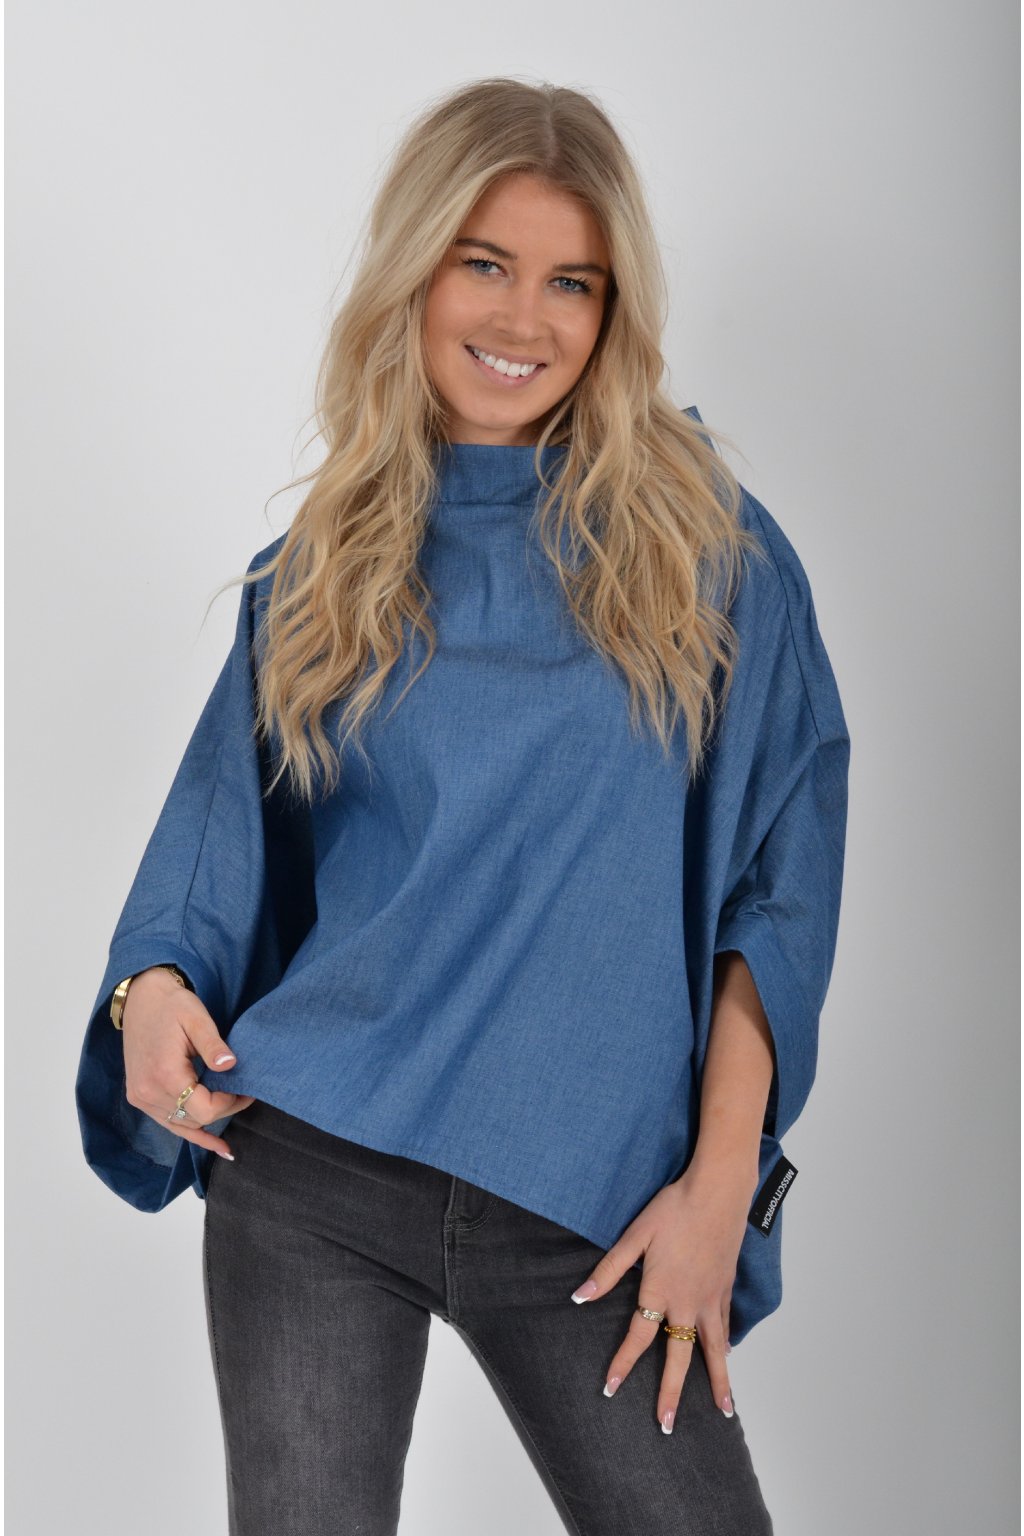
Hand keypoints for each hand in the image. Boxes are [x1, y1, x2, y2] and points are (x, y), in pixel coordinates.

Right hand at [121, 966, 255, 1159]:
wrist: (140, 998)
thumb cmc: (171, 1005)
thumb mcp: (196, 1018)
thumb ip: (214, 1045)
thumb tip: (231, 1066)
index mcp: (164, 1074)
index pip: (205, 1109)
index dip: (230, 1103)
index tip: (247, 1089)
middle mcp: (148, 1092)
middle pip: (196, 1119)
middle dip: (224, 1109)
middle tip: (245, 1092)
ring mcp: (141, 1098)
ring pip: (183, 1125)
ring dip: (209, 1119)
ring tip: (235, 1108)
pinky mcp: (140, 1097)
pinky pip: (169, 1124)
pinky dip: (192, 1133)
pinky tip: (217, 1147)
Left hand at [568, 1156, 758, 1432]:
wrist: (717, 1192)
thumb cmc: (672, 1209)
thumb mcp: (634, 1236)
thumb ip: (609, 1271)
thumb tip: (580, 1297)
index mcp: (661, 1290)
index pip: (638, 1337)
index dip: (623, 1364)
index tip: (611, 1390)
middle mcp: (688, 1302)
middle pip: (679, 1358)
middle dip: (670, 1393)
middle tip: (665, 1425)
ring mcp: (712, 1297)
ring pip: (714, 1350)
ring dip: (716, 1382)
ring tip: (722, 1411)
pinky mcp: (726, 1287)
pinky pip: (726, 1326)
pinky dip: (726, 1347)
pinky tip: (726, 1357)